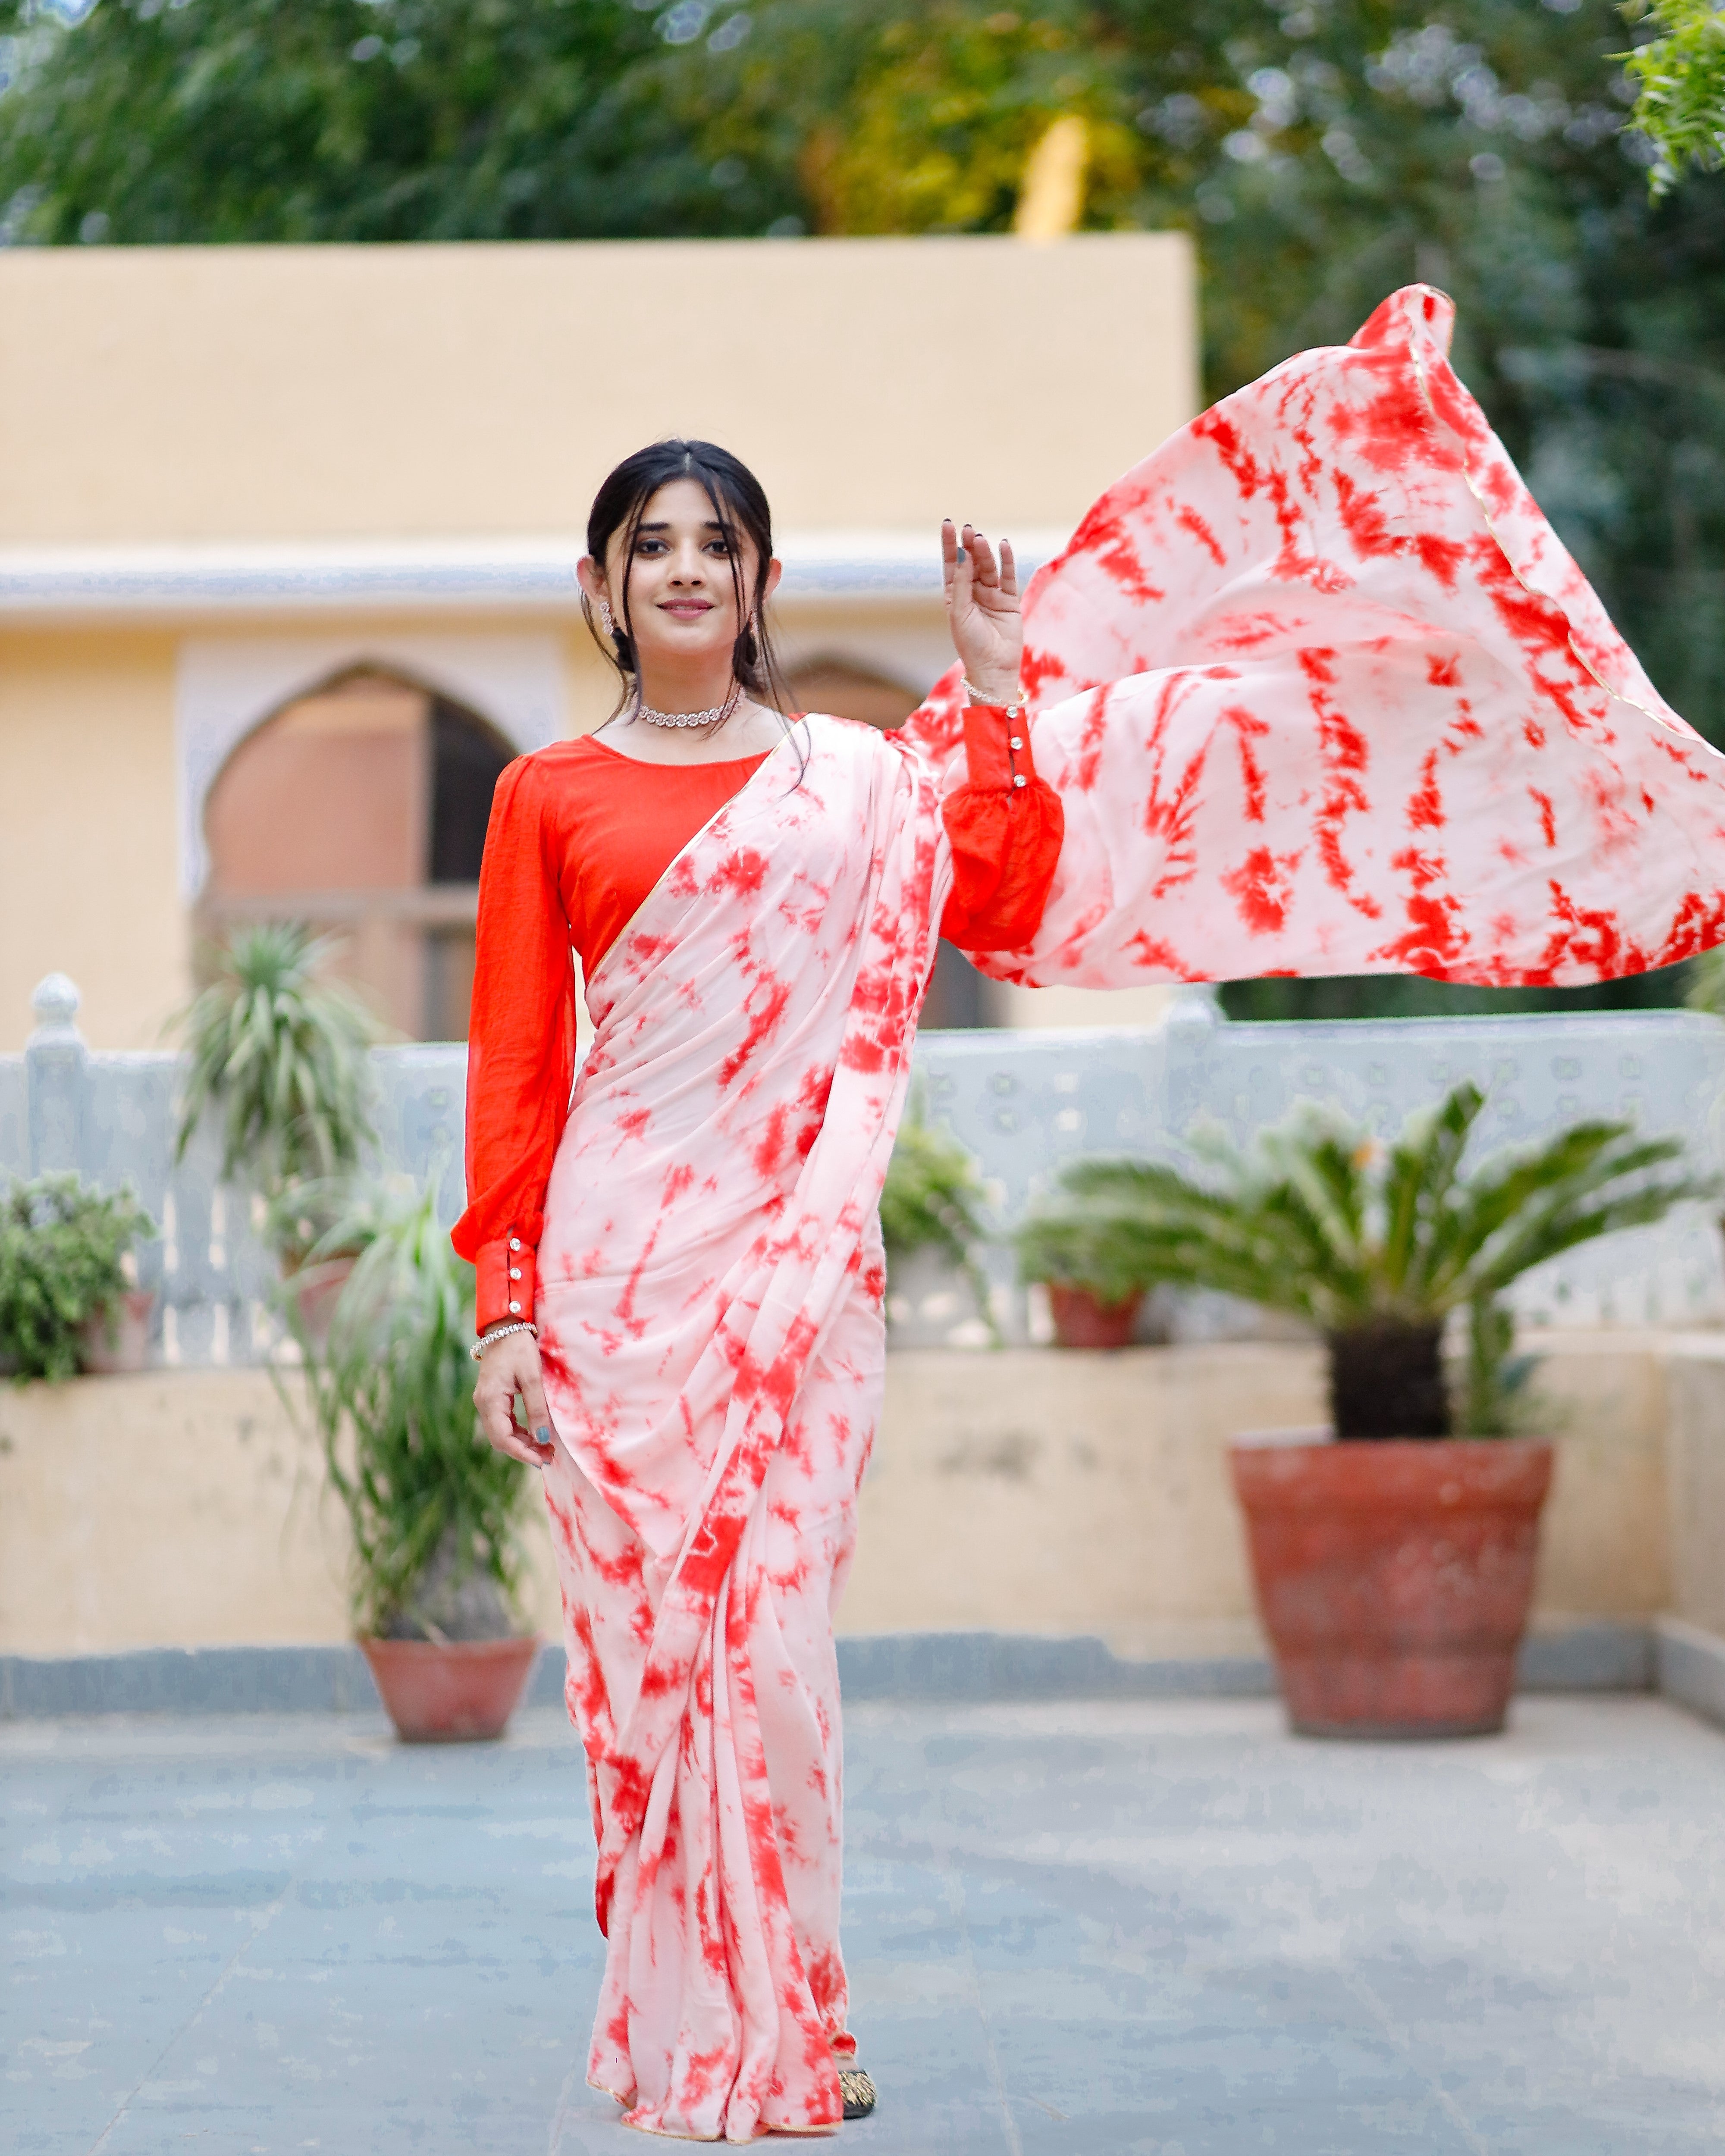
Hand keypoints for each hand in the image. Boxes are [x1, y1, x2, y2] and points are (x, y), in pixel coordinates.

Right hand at [473, 1329, 555, 1467]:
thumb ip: (537, 1409)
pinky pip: (503, 1422)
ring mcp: (486, 1401)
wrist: (506, 1327)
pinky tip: (536, 1433)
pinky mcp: (493, 1398)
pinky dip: (519, 1431)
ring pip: (502, 1432)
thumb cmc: (519, 1348)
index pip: (502, 1438)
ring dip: (523, 1442)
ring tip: (547, 1447)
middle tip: (549, 1455)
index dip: (522, 1453)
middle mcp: (483, 1404)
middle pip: (501, 1439)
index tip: (542, 1461)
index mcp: (490, 1400)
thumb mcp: (532, 1378)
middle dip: (524, 1450)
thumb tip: (543, 1439)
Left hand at [942, 519, 1022, 703]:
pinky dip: (1006, 561)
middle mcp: (972, 593)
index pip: (951, 564)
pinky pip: (1008, 577)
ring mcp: (992, 595)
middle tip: (968, 530)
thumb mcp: (959, 612)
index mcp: (954, 596)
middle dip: (968, 546)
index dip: (949, 544)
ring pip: (988, 568)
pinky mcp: (1009, 600)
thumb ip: (961, 583)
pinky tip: (1004, 546)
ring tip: (980, 540)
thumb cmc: (970, 644)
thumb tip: (961, 553)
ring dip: (985, 553)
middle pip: (970, 562)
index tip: (948, 524)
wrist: (993, 667)